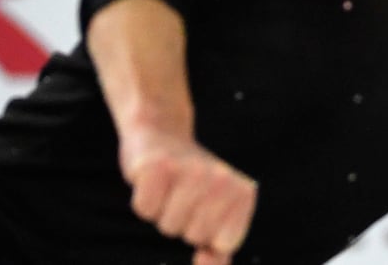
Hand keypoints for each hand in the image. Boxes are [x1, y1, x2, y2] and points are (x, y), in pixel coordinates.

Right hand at [118, 125, 256, 264]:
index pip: (223, 243)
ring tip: (169, 189)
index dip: (207, 236)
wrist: (161, 135)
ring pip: (169, 225)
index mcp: (243, 192)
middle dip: (183, 224)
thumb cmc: (190, 186)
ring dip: (163, 213)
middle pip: (193, 235)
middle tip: (183, 196)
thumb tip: (206, 261)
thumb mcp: (215, 216)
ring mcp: (191, 170)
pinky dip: (144, 201)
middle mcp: (222, 177)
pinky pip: (145, 208)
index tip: (205, 212)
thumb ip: (219, 251)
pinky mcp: (157, 165)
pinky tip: (153, 180)